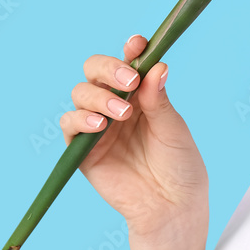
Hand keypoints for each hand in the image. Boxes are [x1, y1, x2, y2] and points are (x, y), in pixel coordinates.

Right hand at [61, 35, 208, 243]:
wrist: (171, 205)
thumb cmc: (179, 165)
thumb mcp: (173, 128)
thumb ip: (159, 100)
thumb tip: (157, 66)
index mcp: (141, 93)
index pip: (129, 62)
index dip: (130, 49)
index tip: (138, 44)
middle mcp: (117, 103)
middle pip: (96, 70)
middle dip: (108, 68)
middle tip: (129, 80)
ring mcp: (99, 124)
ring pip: (82, 93)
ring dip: (99, 96)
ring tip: (122, 113)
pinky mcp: (84, 149)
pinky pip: (70, 124)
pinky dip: (80, 119)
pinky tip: (100, 125)